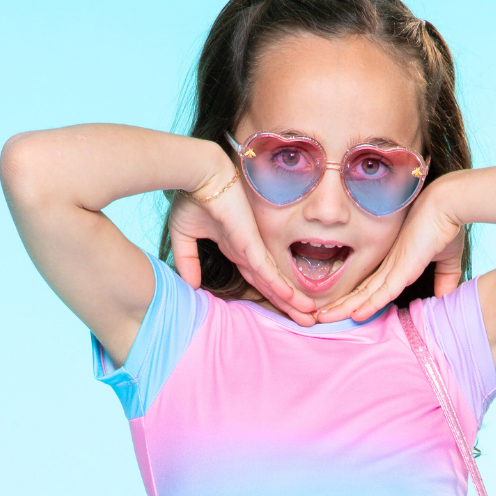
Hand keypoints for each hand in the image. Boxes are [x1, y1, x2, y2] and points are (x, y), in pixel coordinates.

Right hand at [170, 167, 316, 323]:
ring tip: (310, 318)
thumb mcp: (185, 236)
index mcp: (236, 248)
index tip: (283, 312)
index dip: (270, 297)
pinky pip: (267, 270)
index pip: (257, 279)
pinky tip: (292, 300)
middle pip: (272, 285)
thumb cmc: (192, 196)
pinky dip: (279, 286)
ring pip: (275, 281)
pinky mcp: (250, 242)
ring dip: (292, 301)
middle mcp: (247, 250)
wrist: (198, 174)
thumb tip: (191, 286)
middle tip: (309, 322)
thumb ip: (187, 261)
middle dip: (290, 305)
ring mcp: (251, 247)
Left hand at [315, 181, 465, 322]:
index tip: (342, 312)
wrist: (449, 204)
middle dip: (339, 306)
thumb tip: (444, 298)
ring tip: (322, 318)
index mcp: (397, 264)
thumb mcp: (447, 260)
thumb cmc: (447, 225)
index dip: (355, 301)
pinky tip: (355, 316)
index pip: (370, 287)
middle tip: (319, 316)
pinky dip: (369, 305)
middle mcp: (390, 266)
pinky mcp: (403, 268)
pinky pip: (382, 291)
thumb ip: (445, 280)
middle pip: (359, 292)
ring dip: (343, 308)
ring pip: (364, 294)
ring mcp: (394, 267)